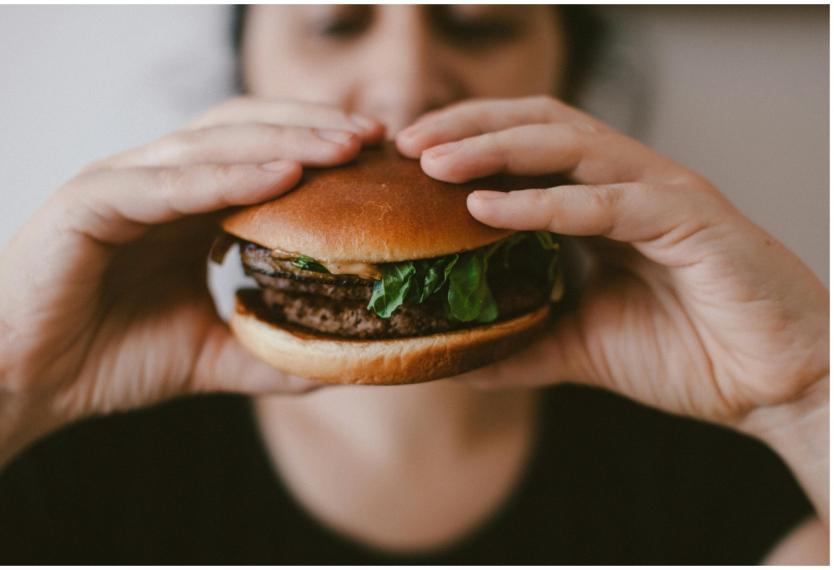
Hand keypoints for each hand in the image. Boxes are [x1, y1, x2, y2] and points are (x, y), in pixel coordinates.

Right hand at [0, 97, 383, 473]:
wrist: (24, 384)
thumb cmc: (107, 358)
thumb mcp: (209, 355)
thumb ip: (267, 351)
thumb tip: (334, 363)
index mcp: (186, 206)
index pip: (261, 154)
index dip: (319, 150)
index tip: (379, 160)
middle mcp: (158, 182)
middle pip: (247, 131)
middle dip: (313, 129)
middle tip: (375, 139)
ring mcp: (123, 184)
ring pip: (213, 145)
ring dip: (284, 141)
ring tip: (344, 147)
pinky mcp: (89, 203)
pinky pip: (168, 183)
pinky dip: (227, 176)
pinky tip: (281, 177)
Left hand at [397, 96, 827, 425]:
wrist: (777, 387)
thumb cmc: (691, 355)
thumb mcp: (583, 346)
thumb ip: (524, 342)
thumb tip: (459, 358)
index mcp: (605, 202)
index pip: (527, 149)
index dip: (466, 144)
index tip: (406, 161)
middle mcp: (630, 183)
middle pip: (539, 125)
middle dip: (468, 126)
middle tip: (406, 143)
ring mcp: (661, 194)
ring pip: (569, 145)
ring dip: (495, 148)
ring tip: (433, 162)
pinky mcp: (691, 220)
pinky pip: (607, 201)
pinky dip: (544, 202)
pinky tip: (488, 208)